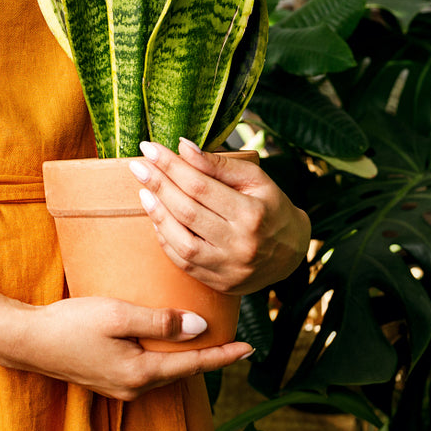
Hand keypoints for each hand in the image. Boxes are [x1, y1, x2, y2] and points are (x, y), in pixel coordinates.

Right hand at [2, 296, 251, 399]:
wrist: (28, 341)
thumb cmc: (70, 323)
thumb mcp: (119, 315)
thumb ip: (161, 322)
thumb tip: (201, 327)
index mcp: (141, 374)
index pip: (194, 365)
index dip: (223, 355)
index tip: (249, 347)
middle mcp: (134, 387)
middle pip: (182, 372)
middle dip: (209, 357)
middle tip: (234, 341)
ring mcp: (120, 386)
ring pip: (165, 372)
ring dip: (186, 358)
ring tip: (206, 340)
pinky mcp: (108, 378)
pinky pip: (148, 370)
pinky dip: (164, 357)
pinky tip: (167, 343)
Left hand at [129, 139, 310, 294]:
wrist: (293, 252)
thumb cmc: (272, 207)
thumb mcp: (255, 179)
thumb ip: (218, 165)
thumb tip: (182, 147)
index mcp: (252, 215)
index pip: (200, 186)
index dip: (171, 166)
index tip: (150, 148)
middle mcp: (240, 245)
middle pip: (187, 212)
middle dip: (158, 185)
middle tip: (137, 165)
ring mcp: (228, 268)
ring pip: (181, 242)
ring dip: (157, 214)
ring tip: (143, 191)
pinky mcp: (219, 283)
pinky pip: (183, 262)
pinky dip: (166, 239)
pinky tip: (156, 218)